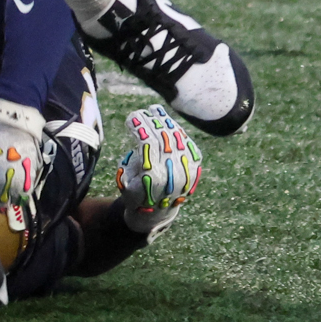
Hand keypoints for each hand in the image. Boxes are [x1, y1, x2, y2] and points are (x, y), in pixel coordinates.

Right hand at [115, 104, 202, 224]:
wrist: (158, 211)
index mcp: (154, 177)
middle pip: (162, 138)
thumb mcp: (125, 181)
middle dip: (150, 121)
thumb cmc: (136, 194)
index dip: (140, 128)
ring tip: (154, 110)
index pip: (148, 144)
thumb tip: (138, 143)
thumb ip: (129, 163)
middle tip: (140, 112)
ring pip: (176, 138)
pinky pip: (187, 142)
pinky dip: (176, 129)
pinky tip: (167, 120)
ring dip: (165, 121)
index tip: (131, 118)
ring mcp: (187, 168)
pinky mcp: (195, 166)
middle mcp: (174, 172)